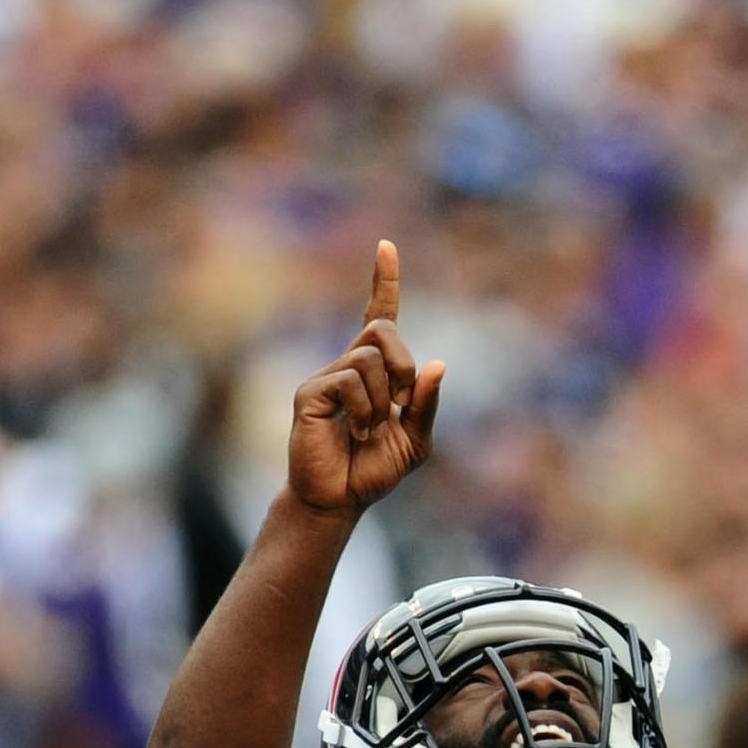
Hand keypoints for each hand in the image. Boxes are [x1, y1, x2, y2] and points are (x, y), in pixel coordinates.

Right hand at [286, 240, 445, 515]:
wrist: (338, 501)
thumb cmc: (372, 470)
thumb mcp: (415, 441)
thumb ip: (426, 405)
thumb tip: (437, 365)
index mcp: (375, 372)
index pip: (378, 315)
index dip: (384, 281)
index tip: (386, 246)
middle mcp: (348, 366)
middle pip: (383, 330)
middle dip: (404, 366)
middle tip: (401, 403)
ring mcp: (326, 378)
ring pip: (369, 359)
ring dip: (384, 400)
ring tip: (372, 429)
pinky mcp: (309, 394)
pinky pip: (349, 381)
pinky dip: (365, 410)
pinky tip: (357, 433)